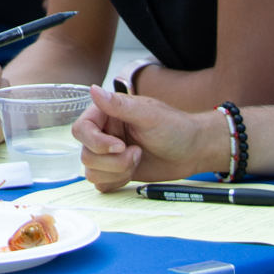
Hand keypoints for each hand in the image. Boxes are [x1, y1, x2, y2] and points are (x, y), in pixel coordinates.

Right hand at [72, 86, 221, 191]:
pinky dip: (117, 181)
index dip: (96, 142)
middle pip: (86, 154)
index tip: (120, 146)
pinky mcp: (114, 171)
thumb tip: (94, 89)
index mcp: (107, 114)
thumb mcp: (149, 115)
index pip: (81, 129)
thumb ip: (119, 105)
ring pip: (91, 172)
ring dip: (117, 171)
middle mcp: (104, 133)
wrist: (192, 151)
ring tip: (138, 160)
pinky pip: (100, 184)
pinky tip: (134, 171)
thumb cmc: (175, 128)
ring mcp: (108, 154)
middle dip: (113, 161)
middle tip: (137, 153)